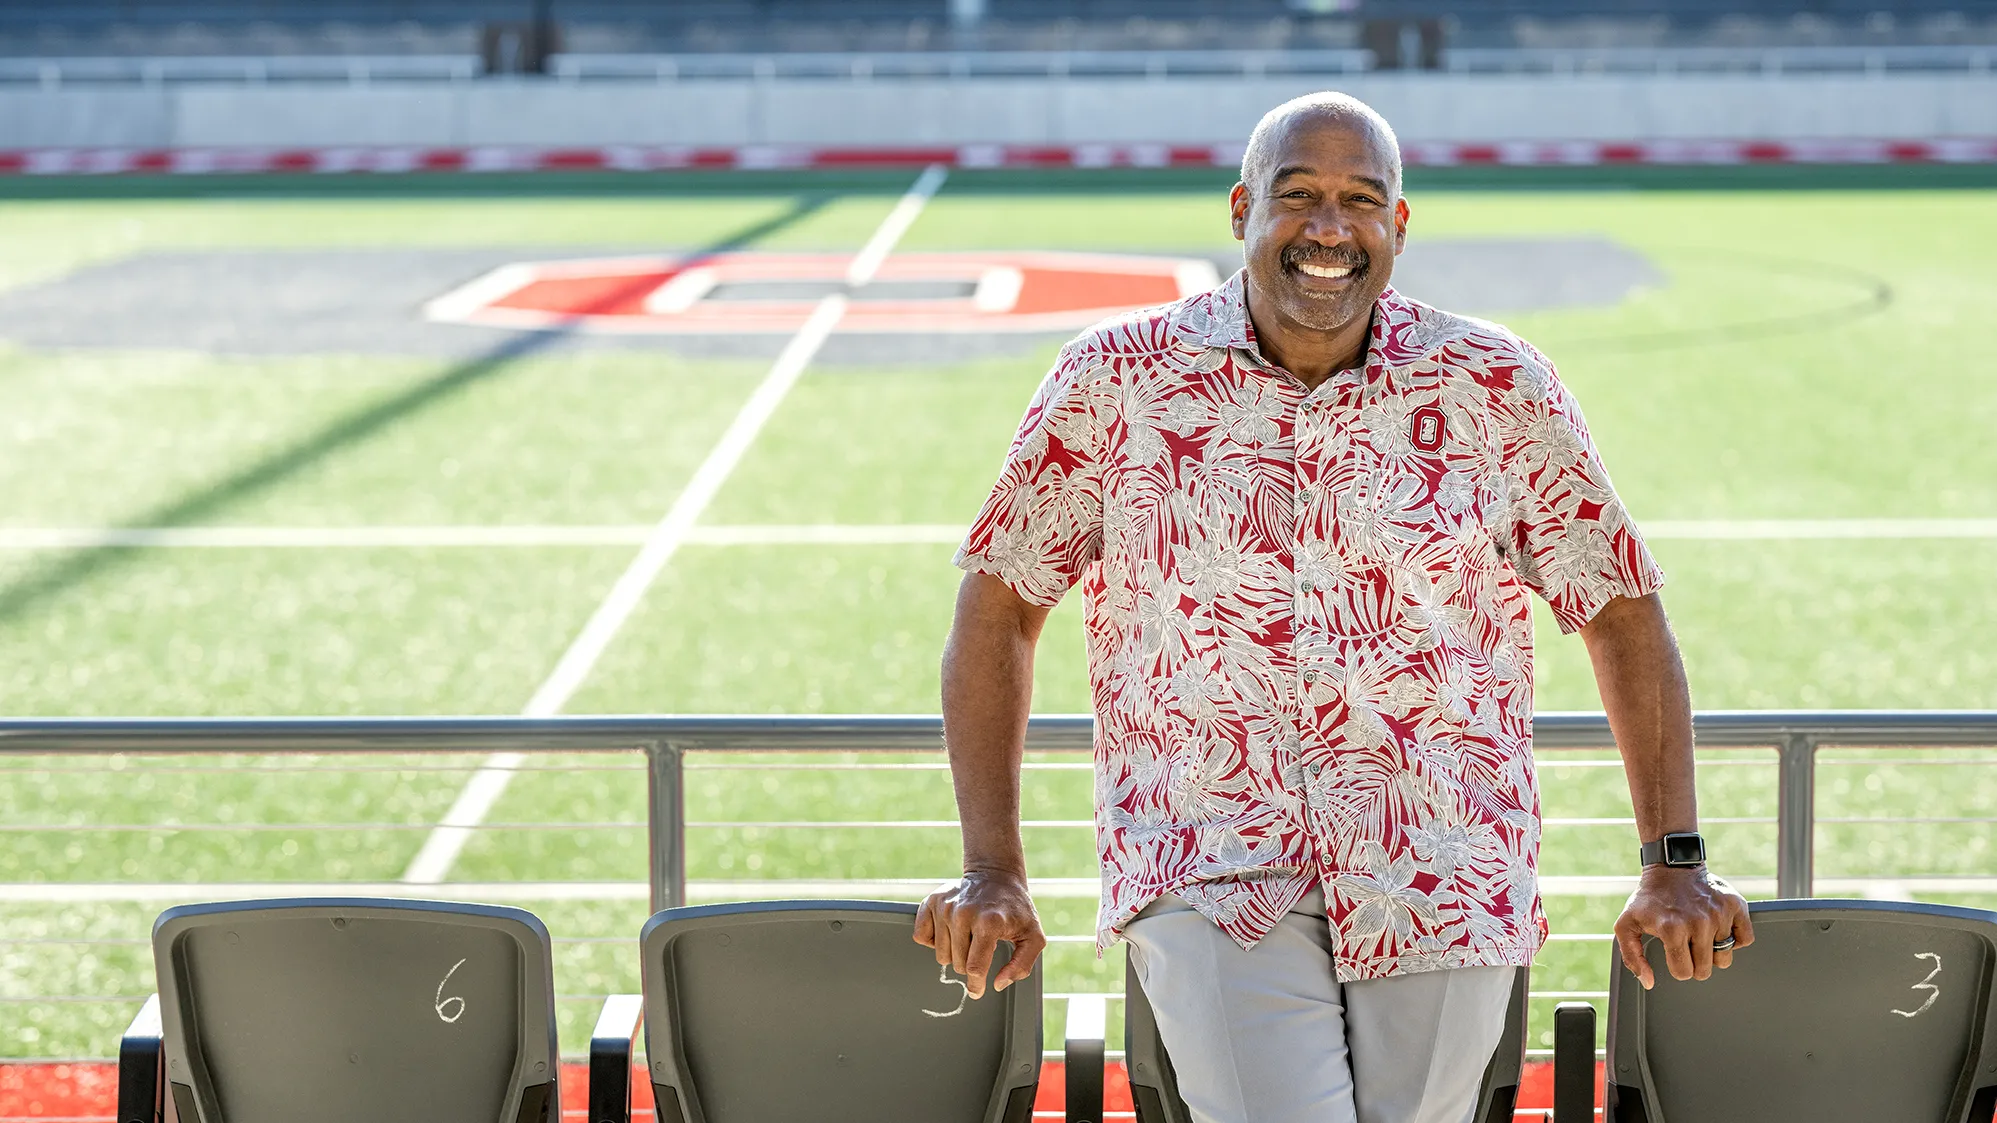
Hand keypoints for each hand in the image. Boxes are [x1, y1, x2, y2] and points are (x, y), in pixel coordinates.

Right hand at [913, 869, 1046, 998]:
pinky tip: (950, 931)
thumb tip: (998, 984)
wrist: (996, 875)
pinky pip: (921, 936)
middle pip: (957, 964)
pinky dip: (933, 940)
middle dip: (969, 964)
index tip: (976, 991)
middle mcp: (963, 913)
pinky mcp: (932, 901)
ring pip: (941, 955)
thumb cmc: (1015, 909)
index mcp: (989, 922)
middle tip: (981, 947)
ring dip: (954, 952)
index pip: (974, 967)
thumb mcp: (1033, 936)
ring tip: (968, 935)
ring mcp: (945, 906)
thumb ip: (1022, 965)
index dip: (976, 985)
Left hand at [1614, 865, 1753, 988]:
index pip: (1683, 972)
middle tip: (1687, 944)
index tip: (1673, 952)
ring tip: (1700, 933)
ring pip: (1725, 958)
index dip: (1677, 966)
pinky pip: (1745, 939)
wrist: (1671, 868)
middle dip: (1695, 962)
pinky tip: (1719, 929)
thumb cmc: (1649, 899)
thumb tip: (1648, 982)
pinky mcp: (1736, 905)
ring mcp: (1719, 913)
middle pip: (1706, 969)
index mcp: (1672, 929)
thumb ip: (1632, 956)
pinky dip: (1735, 939)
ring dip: (1713, 951)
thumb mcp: (1627, 924)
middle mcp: (1698, 922)